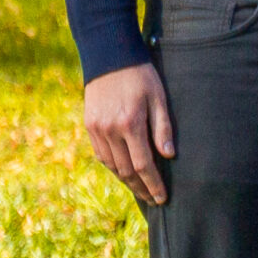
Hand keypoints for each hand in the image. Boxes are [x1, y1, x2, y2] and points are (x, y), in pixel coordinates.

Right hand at [84, 63, 174, 204]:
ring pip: (112, 165)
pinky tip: (124, 172)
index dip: (153, 184)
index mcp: (130, 124)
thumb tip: (168, 156)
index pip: (143, 165)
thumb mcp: (159, 97)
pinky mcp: (89, 126)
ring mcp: (97, 129)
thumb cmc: (141, 76)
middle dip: (141, 188)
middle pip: (126, 170)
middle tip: (154, 199)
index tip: (162, 198)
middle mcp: (110, 130)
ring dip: (127, 181)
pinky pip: (101, 154)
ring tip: (142, 190)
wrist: (109, 57)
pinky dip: (113, 166)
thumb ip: (163, 128)